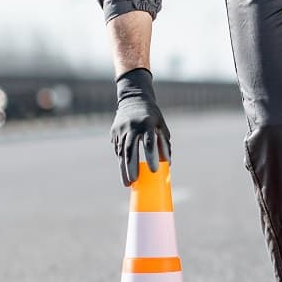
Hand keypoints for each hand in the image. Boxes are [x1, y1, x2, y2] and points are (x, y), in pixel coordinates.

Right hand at [110, 68, 171, 184]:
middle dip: (132, 167)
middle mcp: (131, 126)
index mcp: (146, 123)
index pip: (149, 142)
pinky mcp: (114, 132)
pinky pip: (118, 149)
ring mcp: (121, 129)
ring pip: (121, 152)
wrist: (133, 97)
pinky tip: (124, 172)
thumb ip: (164, 143)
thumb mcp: (161, 124)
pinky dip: (121, 161)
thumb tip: (167, 163)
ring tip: (127, 184)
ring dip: (123, 169)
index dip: (151, 156)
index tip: (154, 170)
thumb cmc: (152, 114)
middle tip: (134, 182)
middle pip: (131, 150)